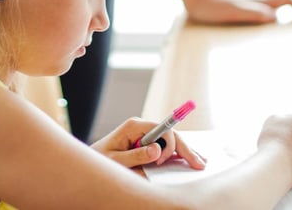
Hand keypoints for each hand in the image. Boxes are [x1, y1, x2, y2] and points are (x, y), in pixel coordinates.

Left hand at [90, 118, 206, 170]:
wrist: (91, 161)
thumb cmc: (100, 160)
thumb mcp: (116, 161)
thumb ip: (136, 156)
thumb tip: (158, 150)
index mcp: (134, 126)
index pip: (161, 129)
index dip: (169, 144)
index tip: (165, 160)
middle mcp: (141, 127)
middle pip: (170, 134)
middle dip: (185, 149)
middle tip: (200, 164)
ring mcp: (144, 134)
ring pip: (170, 140)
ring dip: (185, 151)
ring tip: (200, 162)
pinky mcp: (145, 142)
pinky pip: (165, 145)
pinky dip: (177, 153)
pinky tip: (188, 159)